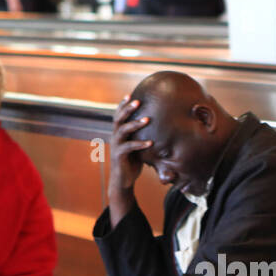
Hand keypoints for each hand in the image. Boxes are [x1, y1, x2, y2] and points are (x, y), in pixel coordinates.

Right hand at [107, 96, 149, 225]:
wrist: (123, 181)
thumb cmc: (132, 162)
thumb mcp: (137, 146)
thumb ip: (142, 136)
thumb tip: (160, 126)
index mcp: (118, 133)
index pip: (118, 115)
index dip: (122, 105)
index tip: (130, 95)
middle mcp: (115, 137)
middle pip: (118, 119)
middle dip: (127, 109)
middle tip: (138, 101)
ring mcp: (116, 146)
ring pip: (122, 131)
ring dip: (134, 124)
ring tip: (147, 120)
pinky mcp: (119, 157)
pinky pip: (128, 147)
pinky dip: (139, 144)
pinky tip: (150, 143)